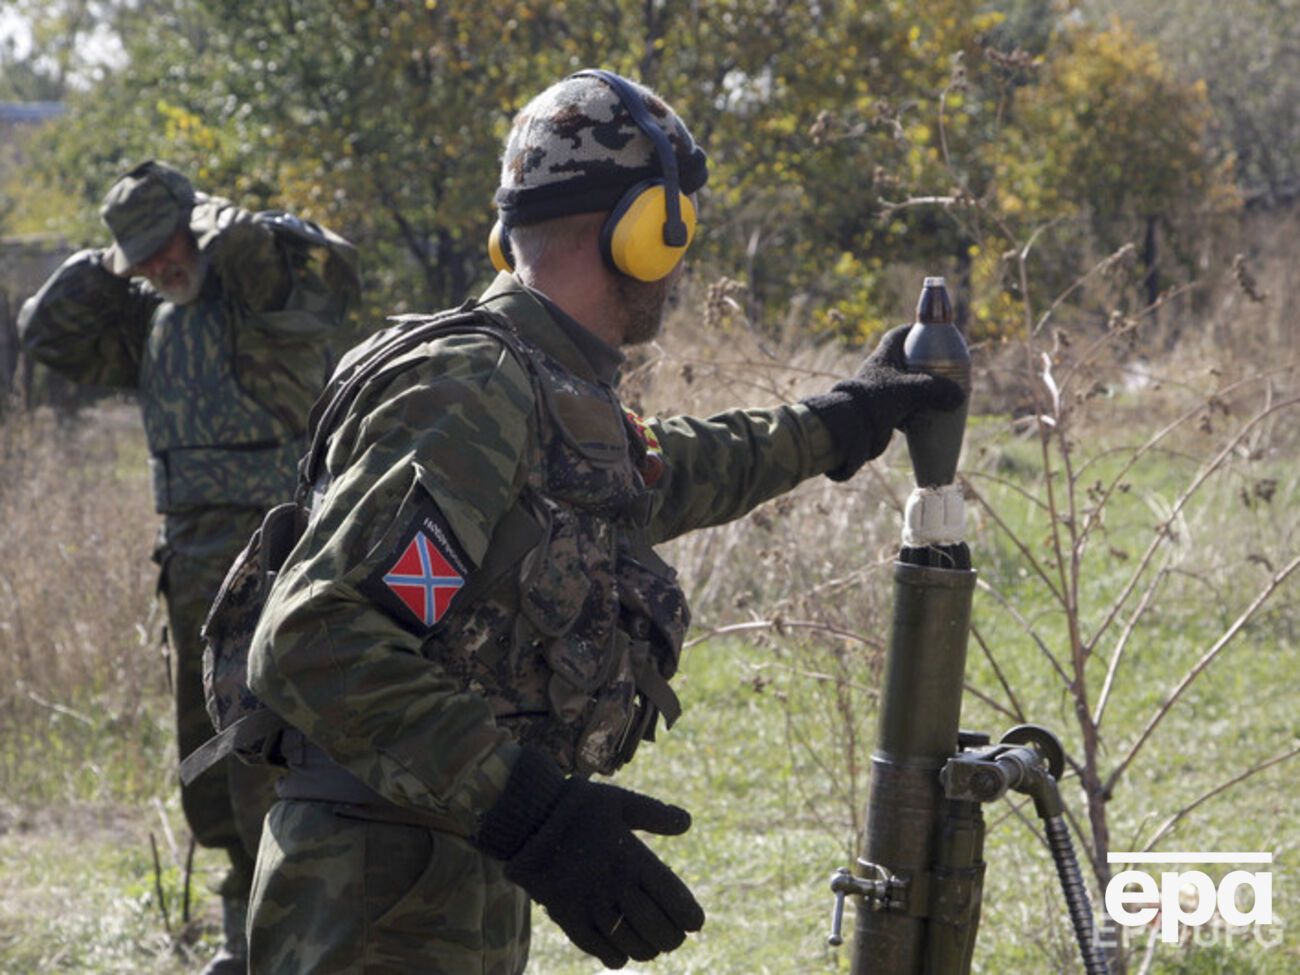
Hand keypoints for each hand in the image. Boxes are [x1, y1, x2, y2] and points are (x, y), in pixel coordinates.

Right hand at [475, 748, 703, 968]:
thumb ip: (656, 814)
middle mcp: (615, 886)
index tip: (695, 923)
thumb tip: (688, 822)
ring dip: (647, 949)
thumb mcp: (620, 800)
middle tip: (675, 936)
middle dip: (672, 937)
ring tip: (653, 945)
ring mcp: (590, 904)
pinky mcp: (567, 916)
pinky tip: (623, 953)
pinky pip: (597, 948)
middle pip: (657, 929)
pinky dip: (615, 956)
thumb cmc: (577, 807)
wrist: (527, 818)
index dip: (689, 917)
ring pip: (631, 944)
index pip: (674, 901)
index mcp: (633, 859)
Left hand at [803, 324, 965, 479]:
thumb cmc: (875, 401)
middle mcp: (881, 371)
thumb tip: (960, 396)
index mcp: (883, 356)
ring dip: (925, 391)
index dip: (916, 331)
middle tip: (948, 371)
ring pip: (908, 386)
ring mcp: (881, 392)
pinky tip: (933, 417)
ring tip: (945, 395)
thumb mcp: (909, 391)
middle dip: (928, 366)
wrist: (850, 429)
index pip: (899, 335)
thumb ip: (936, 389)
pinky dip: (919, 411)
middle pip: (908, 362)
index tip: (934, 334)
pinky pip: (905, 407)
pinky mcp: (882, 411)